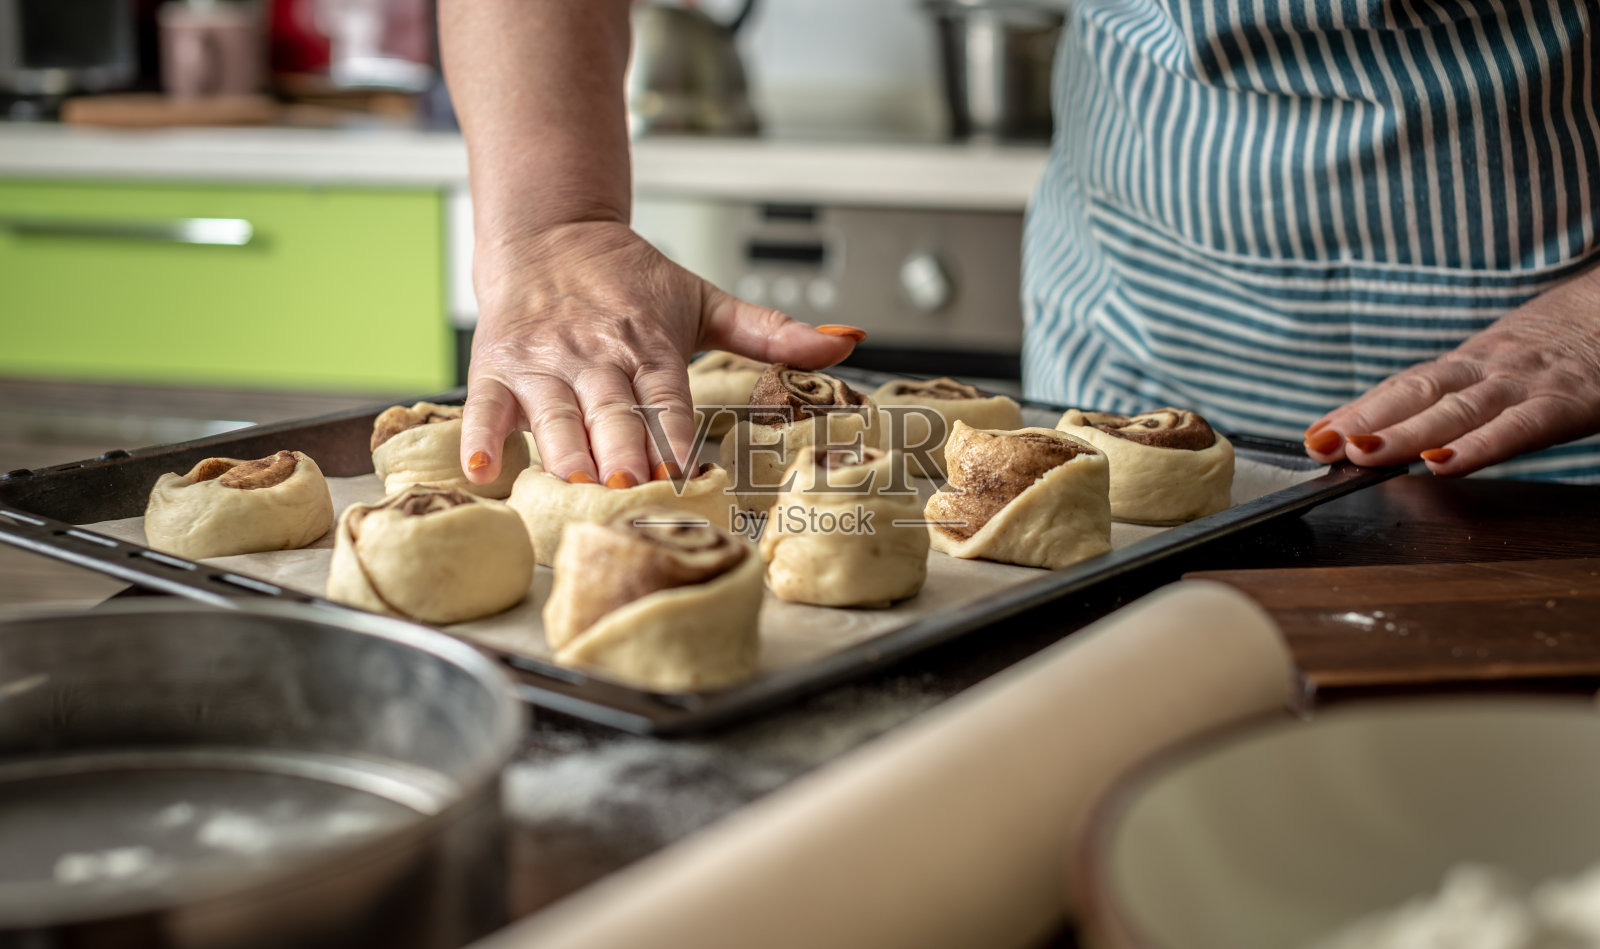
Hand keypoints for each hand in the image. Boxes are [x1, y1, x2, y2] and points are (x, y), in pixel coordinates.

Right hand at [459, 221, 861, 486]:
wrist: (549, 233)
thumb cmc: (628, 281)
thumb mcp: (703, 300)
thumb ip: (772, 333)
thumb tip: (848, 340)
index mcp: (650, 344)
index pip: (667, 398)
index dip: (674, 436)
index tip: (684, 474)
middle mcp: (596, 355)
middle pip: (610, 412)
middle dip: (619, 453)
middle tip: (628, 491)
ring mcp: (544, 363)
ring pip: (553, 415)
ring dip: (563, 453)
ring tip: (573, 489)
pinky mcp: (497, 367)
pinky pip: (486, 407)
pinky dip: (484, 437)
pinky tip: (485, 469)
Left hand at [1302, 270, 1599, 474]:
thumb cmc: (1558, 351)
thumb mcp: (1501, 368)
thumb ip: (1452, 398)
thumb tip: (1385, 429)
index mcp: (1468, 365)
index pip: (1402, 387)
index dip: (1356, 410)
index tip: (1313, 436)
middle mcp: (1487, 369)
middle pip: (1417, 394)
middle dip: (1364, 421)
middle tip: (1321, 445)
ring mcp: (1524, 384)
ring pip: (1456, 409)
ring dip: (1404, 433)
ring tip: (1362, 452)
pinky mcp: (1566, 403)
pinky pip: (1518, 428)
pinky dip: (1478, 447)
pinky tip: (1441, 464)